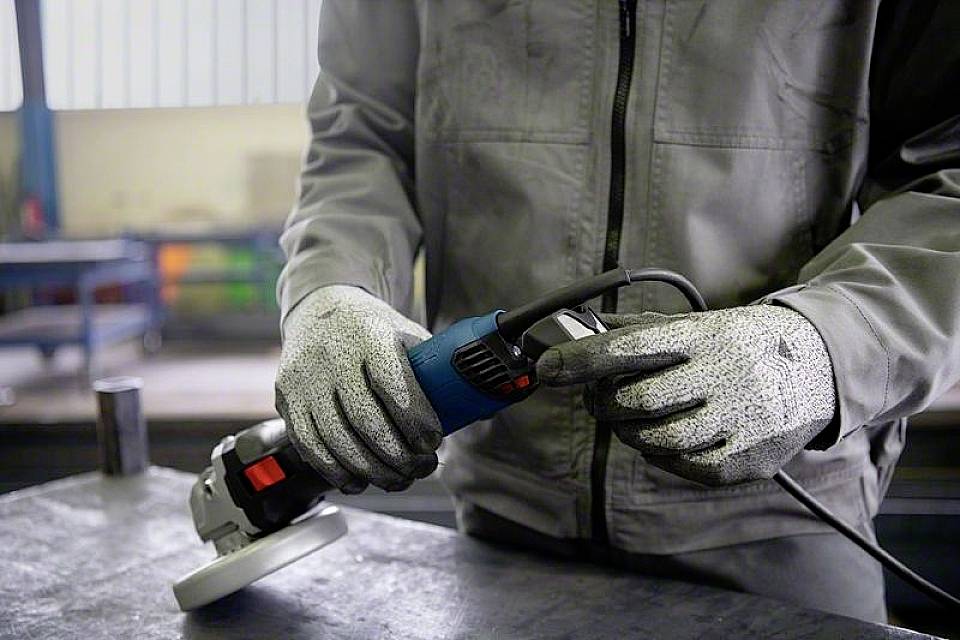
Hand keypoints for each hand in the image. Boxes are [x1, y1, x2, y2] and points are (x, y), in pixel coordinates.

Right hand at [276, 286, 441, 492]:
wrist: (320, 308)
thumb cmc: (373, 331)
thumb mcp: (407, 335)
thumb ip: (438, 371)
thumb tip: (481, 411)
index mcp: (370, 334)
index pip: (393, 382)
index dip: (415, 420)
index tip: (433, 442)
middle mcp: (332, 355)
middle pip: (364, 419)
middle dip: (397, 455)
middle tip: (422, 469)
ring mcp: (305, 378)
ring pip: (335, 439)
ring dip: (371, 470)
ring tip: (398, 479)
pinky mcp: (287, 398)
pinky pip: (309, 445)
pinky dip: (336, 471)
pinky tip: (359, 481)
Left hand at [536, 305, 836, 484]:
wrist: (817, 365)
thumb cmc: (738, 344)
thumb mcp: (696, 324)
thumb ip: (639, 331)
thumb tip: (578, 331)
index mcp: (706, 335)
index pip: (633, 346)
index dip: (585, 359)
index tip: (548, 369)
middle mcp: (727, 375)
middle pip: (639, 400)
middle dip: (604, 403)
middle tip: (599, 399)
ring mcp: (743, 419)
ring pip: (658, 439)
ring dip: (629, 432)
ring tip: (631, 419)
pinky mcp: (751, 458)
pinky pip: (686, 466)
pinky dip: (663, 455)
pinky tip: (667, 438)